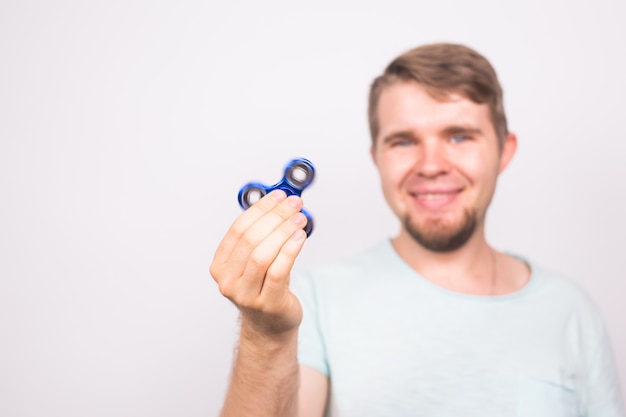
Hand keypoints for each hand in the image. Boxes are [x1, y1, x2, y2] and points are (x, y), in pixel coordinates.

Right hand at [210, 190, 306, 338]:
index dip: (260, 209)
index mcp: (220, 266)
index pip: (238, 229)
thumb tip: (281, 203)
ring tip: (299, 218)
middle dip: (274, 216)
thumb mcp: (257, 261)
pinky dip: (290, 250)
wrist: (271, 326)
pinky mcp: (267, 303)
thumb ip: (263, 235)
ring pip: (262, 254)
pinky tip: (300, 236)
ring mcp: (245, 295)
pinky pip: (278, 271)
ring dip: (283, 231)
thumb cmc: (265, 288)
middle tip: (293, 204)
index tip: (278, 196)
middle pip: (250, 239)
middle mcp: (228, 281)